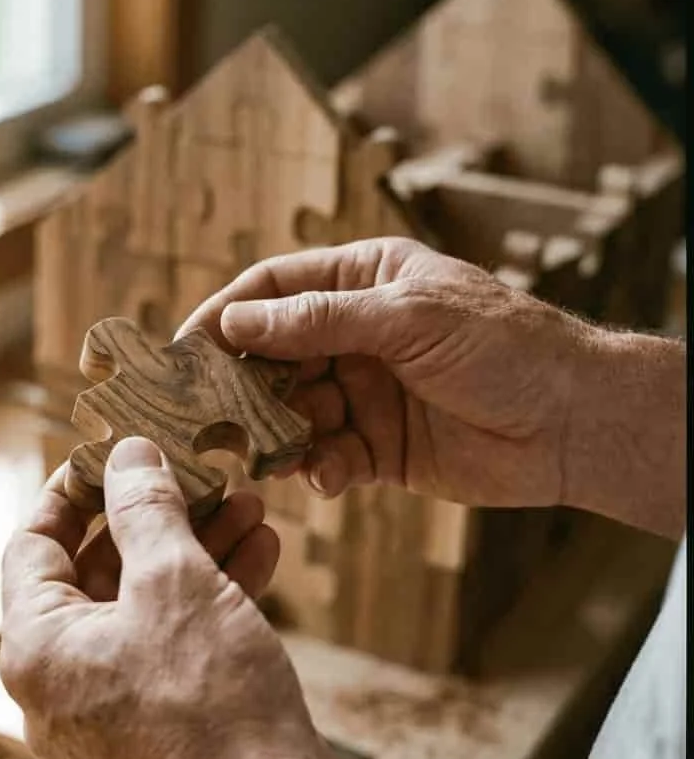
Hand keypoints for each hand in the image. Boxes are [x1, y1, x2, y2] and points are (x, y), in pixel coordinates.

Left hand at [0, 437, 344, 758]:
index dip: (74, 489)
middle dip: (155, 517)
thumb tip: (128, 455)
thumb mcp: (176, 581)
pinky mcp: (158, 727)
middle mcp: (60, 683)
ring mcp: (109, 710)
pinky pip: (171, 645)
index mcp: (37, 647)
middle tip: (197, 474)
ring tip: (247, 505)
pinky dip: (209, 599)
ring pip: (144, 607)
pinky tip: (261, 555)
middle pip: (97, 572)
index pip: (34, 545)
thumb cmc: (212, 703)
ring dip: (195, 551)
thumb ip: (146, 508)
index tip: (113, 452)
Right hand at [178, 237, 590, 509]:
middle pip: (275, 354)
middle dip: (243, 384)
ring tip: (265, 454)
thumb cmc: (503, 346)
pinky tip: (324, 477)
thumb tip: (236, 320)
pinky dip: (319, 468)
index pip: (275, 288)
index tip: (185, 348)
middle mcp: (359, 334)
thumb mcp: (408, 317)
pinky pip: (329, 457)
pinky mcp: (381, 448)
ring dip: (277, 433)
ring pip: (295, 412)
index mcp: (365, 281)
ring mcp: (367, 393)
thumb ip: (321, 320)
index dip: (227, 313)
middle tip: (208, 415)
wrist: (572, 421)